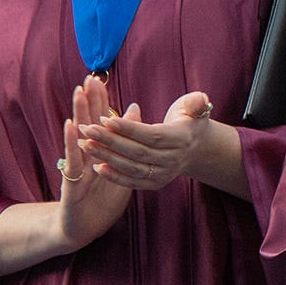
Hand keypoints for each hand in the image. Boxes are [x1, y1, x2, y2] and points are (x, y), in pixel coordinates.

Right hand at [56, 75, 131, 250]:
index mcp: (98, 152)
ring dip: (79, 115)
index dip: (100, 101)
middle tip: (88, 78)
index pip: (99, 122)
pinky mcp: (71, 182)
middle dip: (88, 101)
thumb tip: (134, 110)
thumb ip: (126, 140)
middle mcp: (85, 155)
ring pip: (78, 137)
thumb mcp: (120, 167)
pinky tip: (71, 127)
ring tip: (80, 94)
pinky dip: (72, 143)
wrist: (84, 227)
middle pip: (87, 123)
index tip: (99, 78)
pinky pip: (73, 161)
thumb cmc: (102, 199)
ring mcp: (76, 167)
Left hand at [79, 88, 219, 189]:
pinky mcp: (155, 184)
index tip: (104, 118)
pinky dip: (114, 176)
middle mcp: (174, 160)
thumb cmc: (189, 120)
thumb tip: (200, 101)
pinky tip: (96, 165)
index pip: (151, 135)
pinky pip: (132, 182)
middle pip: (137, 152)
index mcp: (183, 139)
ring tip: (84, 144)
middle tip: (86, 129)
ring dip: (106, 157)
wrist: (195, 147)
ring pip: (131, 167)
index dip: (128, 128)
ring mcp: (165, 174)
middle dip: (109, 140)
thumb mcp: (196, 107)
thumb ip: (196, 102)